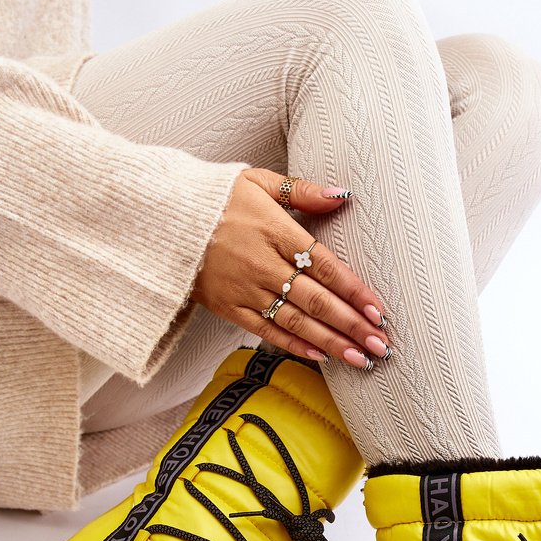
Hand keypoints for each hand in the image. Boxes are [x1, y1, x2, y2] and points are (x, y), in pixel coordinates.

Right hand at [190, 168, 391, 368]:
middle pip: (316, 300)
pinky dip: (294, 345)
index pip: (325, 265)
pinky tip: (321, 357)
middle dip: (352, 325)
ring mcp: (244, 289)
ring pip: (296, 322)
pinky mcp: (228, 308)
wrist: (160, 220)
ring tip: (360, 359)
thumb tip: (342, 195)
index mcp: (274, 230)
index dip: (354, 290)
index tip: (378, 311)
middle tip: (381, 344)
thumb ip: (302, 191)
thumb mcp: (256, 181)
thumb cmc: (214, 197)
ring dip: (331, 342)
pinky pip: (266, 331)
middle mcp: (262, 264)